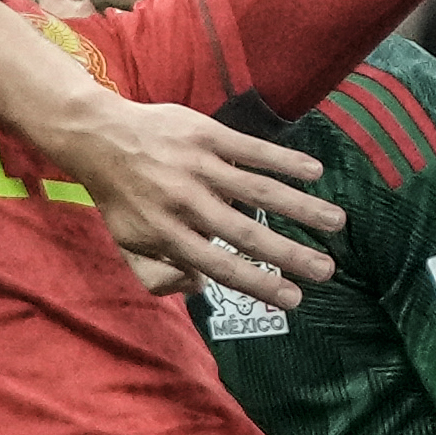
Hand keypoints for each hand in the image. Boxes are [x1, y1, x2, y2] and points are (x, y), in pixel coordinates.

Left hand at [35, 97, 342, 308]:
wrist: (99, 137)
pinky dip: (284, 160)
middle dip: (289, 254)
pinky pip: (251, 149)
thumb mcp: (127, 246)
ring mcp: (198, 166)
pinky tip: (315, 172)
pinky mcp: (206, 134)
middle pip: (244, 233)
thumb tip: (201, 287)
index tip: (294, 299)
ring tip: (336, 222)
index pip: (221, 266)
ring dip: (300, 207)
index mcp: (168, 235)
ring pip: (256, 189)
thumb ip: (159, 278)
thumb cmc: (120, 198)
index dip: (258, 284)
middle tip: (326, 271)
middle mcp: (185, 203)